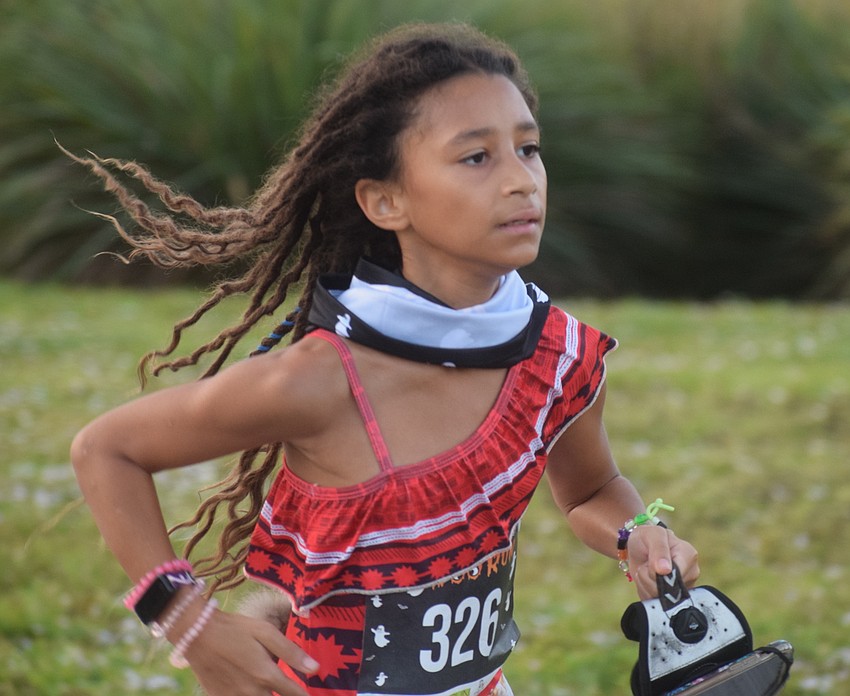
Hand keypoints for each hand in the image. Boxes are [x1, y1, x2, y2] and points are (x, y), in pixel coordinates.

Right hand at [183, 608, 318, 695]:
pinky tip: (252, 690)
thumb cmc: (235, 629)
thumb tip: (315, 669)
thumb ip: (290, 652)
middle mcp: (252, 692)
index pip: (295, 695)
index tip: (310, 695)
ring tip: (269, 688)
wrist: (197, 634)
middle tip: (288, 689)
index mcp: (266, 675)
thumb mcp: (265, 632)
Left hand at [627, 525, 699, 600]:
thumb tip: (665, 570)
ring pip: (659, 599)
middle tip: (646, 565)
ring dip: (645, 585)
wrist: (640, 545)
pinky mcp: (672, 598)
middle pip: (667, 591)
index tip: (650, 562)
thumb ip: (659, 550)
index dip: (656, 573)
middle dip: (649, 579)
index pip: (674, 576)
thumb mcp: (653, 535)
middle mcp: (690, 574)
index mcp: (689, 556)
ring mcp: (682, 588)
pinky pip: (654, 603)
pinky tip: (646, 580)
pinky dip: (645, 592)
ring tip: (646, 571)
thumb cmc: (648, 537)